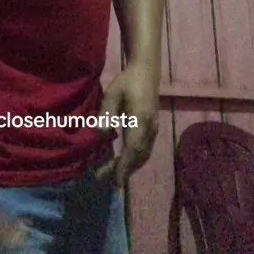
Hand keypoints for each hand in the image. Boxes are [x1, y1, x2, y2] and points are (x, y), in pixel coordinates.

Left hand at [95, 63, 158, 186]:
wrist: (147, 71)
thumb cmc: (127, 81)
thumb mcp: (112, 94)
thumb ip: (106, 114)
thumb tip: (100, 134)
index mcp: (140, 120)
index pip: (133, 149)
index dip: (124, 167)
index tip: (115, 182)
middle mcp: (150, 128)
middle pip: (139, 157)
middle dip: (123, 171)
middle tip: (103, 179)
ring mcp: (153, 129)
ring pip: (143, 155)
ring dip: (129, 167)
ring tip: (112, 174)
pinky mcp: (152, 128)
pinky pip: (145, 150)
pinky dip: (134, 159)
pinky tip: (123, 161)